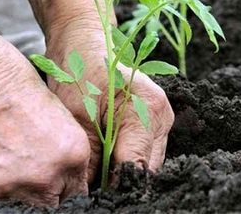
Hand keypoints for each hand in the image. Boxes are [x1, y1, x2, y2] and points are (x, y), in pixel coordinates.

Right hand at [0, 29, 89, 206]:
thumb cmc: (10, 78)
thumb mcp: (55, 110)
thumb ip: (64, 147)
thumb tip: (63, 169)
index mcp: (73, 152)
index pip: (77, 191)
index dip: (65, 186)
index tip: (57, 183)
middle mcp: (46, 175)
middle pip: (52, 203)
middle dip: (45, 191)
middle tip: (30, 171)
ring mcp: (10, 186)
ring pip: (21, 205)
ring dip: (16, 190)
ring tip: (5, 162)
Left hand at [46, 19, 174, 182]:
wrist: (84, 42)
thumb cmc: (78, 70)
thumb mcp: (77, 117)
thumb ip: (91, 159)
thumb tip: (91, 192)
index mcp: (148, 110)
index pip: (137, 167)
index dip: (116, 188)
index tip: (97, 198)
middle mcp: (162, 116)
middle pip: (147, 169)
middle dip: (121, 182)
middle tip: (94, 189)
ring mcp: (162, 119)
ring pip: (147, 163)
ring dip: (124, 172)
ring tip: (99, 174)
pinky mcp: (154, 121)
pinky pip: (144, 151)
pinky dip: (126, 159)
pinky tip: (108, 159)